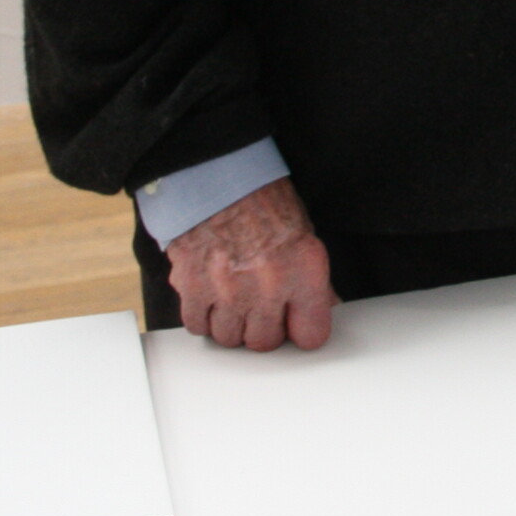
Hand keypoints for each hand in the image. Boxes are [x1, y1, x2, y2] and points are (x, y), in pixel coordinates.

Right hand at [161, 176, 336, 351]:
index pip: (311, 335)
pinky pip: (197, 325)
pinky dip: (203, 315)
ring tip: (234, 295)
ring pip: (229, 338)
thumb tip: (323, 306)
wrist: (215, 173)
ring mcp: (227, 290)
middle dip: (263, 327)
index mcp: (303, 271)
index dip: (303, 330)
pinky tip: (210, 294)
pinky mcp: (192, 287)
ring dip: (232, 323)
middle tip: (260, 304)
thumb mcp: (304, 233)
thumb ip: (312, 278)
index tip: (297, 323)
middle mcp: (267, 286)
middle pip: (265, 342)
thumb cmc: (260, 198)